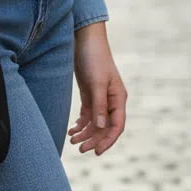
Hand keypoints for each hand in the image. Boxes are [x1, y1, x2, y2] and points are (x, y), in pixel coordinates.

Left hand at [69, 22, 126, 155]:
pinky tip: (72, 130)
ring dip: (85, 133)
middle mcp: (111, 100)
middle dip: (93, 139)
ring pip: (95, 123)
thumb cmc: (94, 58)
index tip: (96, 151)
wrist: (84, 39)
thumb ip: (99, 105)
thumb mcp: (97, 82)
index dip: (108, 140)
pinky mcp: (89, 94)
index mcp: (118, 98)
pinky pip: (87, 115)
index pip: (117, 126)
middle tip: (79, 149)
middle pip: (105, 127)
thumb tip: (102, 128)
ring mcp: (100, 98)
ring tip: (72, 140)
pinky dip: (80, 124)